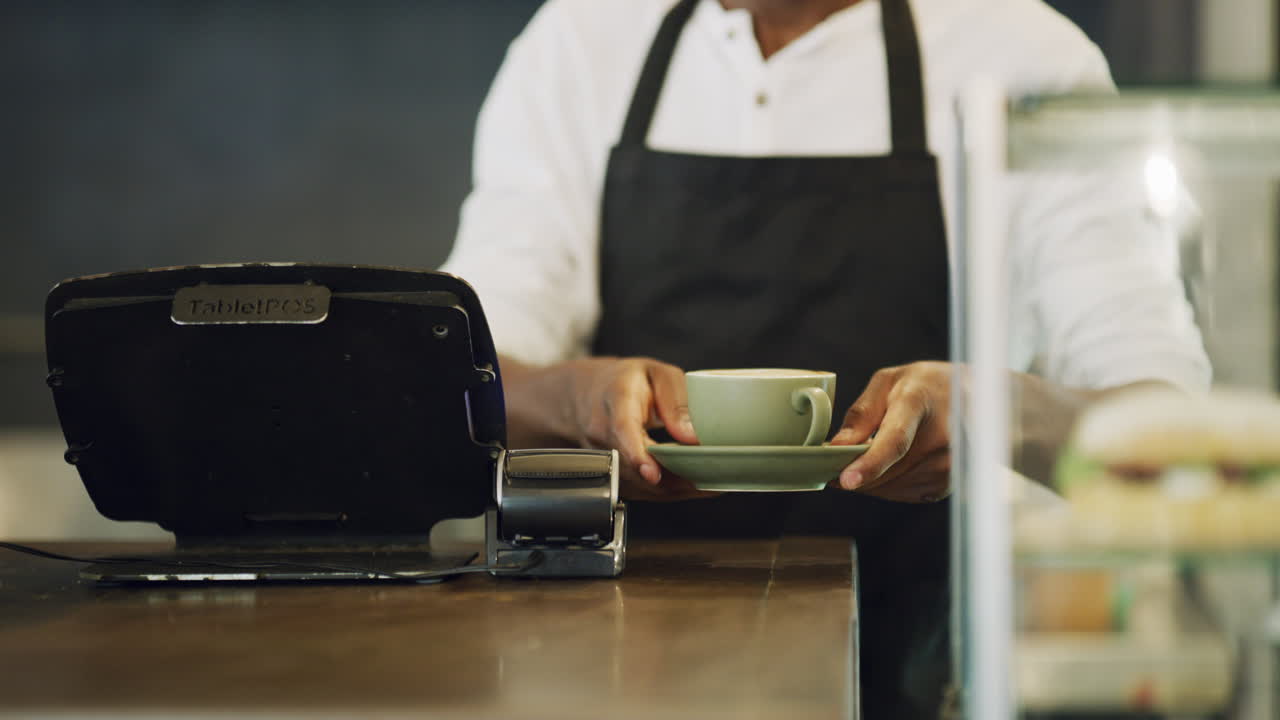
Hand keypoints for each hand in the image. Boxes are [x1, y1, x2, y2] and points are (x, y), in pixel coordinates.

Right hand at [560, 357, 717, 501]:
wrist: (587, 392)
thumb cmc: (626, 380)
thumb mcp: (658, 374)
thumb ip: (677, 401)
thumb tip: (692, 436)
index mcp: (616, 400)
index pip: (622, 430)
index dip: (637, 455)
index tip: (653, 472)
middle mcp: (602, 431)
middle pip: (633, 466)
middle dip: (672, 478)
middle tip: (710, 478)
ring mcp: (601, 456)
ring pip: (637, 484)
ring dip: (673, 488)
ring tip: (708, 484)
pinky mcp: (609, 472)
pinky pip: (637, 489)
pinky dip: (665, 491)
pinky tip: (690, 486)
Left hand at [829, 362, 952, 503]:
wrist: (974, 397)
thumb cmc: (926, 385)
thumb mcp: (887, 382)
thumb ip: (861, 415)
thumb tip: (836, 447)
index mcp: (918, 402)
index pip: (895, 440)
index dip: (870, 464)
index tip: (846, 481)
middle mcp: (941, 435)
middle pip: (890, 471)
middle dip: (856, 474)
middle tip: (837, 465)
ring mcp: (951, 462)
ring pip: (894, 488)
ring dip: (874, 480)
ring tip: (872, 457)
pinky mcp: (952, 481)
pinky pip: (907, 494)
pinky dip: (891, 485)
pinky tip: (893, 465)